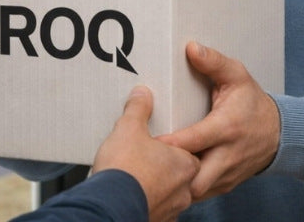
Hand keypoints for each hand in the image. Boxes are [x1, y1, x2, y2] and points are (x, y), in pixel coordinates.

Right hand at [93, 85, 198, 221]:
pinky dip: (150, 201)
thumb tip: (142, 94)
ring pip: (172, 194)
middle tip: (150, 158)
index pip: (191, 152)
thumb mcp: (129, 128)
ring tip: (141, 176)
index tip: (163, 142)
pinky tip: (135, 193)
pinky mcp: (158, 220)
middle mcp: (185, 189)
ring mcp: (172, 208)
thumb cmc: (126, 168)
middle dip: (168, 167)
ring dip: (160, 186)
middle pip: (183, 174)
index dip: (176, 146)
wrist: (112, 205)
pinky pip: (158, 208)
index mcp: (185, 163)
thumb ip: (138, 109)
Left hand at [158, 42, 279, 200]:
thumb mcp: (237, 75)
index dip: (170, 144)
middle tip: (147, 162)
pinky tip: (168, 177)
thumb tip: (191, 47)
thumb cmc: (253, 102)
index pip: (194, 140)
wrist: (280, 133)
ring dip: (177, 183)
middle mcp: (227, 156)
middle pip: (195, 177)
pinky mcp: (225, 185)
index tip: (147, 142)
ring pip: (197, 190)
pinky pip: (201, 194)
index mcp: (226, 128)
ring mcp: (227, 174)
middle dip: (172, 173)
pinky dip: (185, 189)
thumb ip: (213, 62)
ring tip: (154, 170)